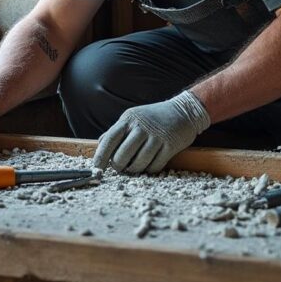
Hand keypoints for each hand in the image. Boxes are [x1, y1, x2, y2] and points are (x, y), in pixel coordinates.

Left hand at [93, 90, 210, 173]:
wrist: (183, 111)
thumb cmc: (154, 117)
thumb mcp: (133, 118)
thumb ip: (117, 130)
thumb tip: (100, 143)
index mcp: (129, 119)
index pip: (110, 139)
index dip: (101, 156)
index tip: (97, 168)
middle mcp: (141, 126)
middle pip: (123, 155)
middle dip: (119, 166)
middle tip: (121, 168)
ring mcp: (156, 136)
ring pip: (139, 163)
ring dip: (135, 170)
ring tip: (135, 167)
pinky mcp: (170, 145)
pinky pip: (155, 166)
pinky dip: (150, 169)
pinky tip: (149, 165)